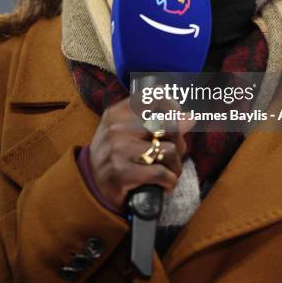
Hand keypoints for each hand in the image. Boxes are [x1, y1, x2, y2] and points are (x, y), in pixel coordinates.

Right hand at [89, 97, 192, 212]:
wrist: (91, 185)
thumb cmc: (116, 154)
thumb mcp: (129, 132)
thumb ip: (159, 122)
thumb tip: (190, 118)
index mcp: (118, 113)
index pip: (154, 97)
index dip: (173, 107)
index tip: (177, 121)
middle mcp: (117, 128)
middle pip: (169, 125)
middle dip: (179, 143)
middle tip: (174, 154)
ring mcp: (118, 150)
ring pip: (169, 150)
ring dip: (175, 166)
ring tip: (169, 171)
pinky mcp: (122, 173)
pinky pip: (161, 173)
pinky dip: (170, 181)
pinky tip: (165, 184)